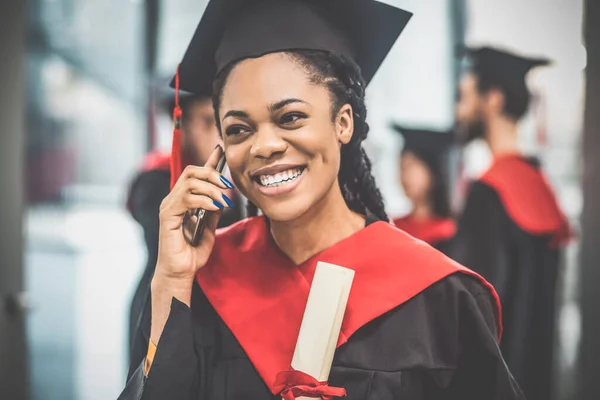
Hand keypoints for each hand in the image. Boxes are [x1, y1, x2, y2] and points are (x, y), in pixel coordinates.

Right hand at [155, 146, 232, 281]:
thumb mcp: (210, 228)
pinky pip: (187, 199)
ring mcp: (169, 206)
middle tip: (228, 187)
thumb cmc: (192, 253)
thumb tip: (223, 195)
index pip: (195, 174)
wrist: (181, 272)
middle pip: (192, 172)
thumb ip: (213, 210)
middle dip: (212, 175)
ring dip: (211, 189)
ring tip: (223, 202)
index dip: (209, 162)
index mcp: (184, 200)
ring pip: (191, 182)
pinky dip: (205, 200)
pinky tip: (215, 208)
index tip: (221, 151)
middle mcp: (174, 199)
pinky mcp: (167, 216)